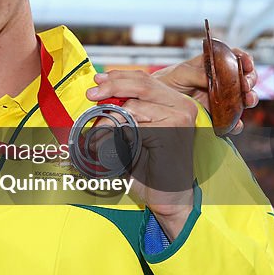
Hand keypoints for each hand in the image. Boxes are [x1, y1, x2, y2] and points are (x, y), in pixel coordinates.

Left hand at [86, 70, 197, 238]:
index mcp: (174, 101)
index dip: (118, 76)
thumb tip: (99, 88)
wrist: (167, 197)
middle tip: (91, 95)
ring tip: (96, 135)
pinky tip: (102, 146)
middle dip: (111, 86)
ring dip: (108, 119)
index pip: (144, 79)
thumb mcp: (133, 130)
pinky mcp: (173, 132)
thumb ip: (124, 110)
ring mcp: (180, 118)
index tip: (97, 80)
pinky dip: (112, 134)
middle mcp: (181, 105)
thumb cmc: (149, 166)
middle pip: (140, 84)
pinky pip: (134, 125)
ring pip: (133, 106)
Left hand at [152, 48, 256, 133]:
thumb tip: (212, 78)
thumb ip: (196, 73)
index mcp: (210, 66)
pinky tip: (234, 124)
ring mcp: (219, 98)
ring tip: (247, 101)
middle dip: (250, 80)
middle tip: (246, 85)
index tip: (246, 63)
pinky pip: (231, 121)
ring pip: (242, 98)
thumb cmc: (164, 83)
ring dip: (249, 98)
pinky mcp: (217, 116)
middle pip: (242, 77)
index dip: (243, 58)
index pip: (232, 58)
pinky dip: (236, 124)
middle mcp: (218, 81)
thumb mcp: (178, 74)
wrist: (152, 104)